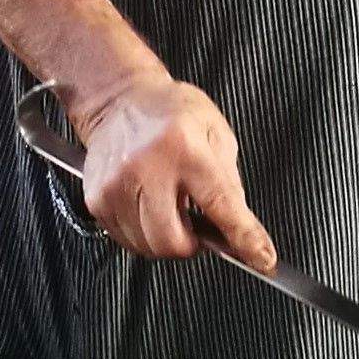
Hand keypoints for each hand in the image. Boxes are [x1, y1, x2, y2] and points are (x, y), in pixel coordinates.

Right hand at [74, 78, 274, 267]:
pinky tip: (150, 206)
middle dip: (193, 244)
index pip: (220, 204)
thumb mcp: (216, 133)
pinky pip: (127, 240)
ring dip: (167, 238)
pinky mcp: (97, 198)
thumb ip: (230, 184)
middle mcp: (147, 167)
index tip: (261, 258)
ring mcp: (117, 185)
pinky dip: (144, 234)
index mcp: (185, 148)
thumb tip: (239, 229)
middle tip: (198, 224)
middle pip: (173, 241)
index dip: (244, 238)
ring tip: (171, 207)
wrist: (120, 100)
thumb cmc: (169, 112)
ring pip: (149, 246)